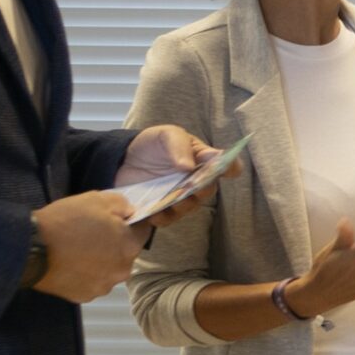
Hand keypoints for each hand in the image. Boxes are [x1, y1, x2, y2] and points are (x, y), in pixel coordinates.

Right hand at [31, 190, 141, 303]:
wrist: (31, 248)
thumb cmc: (66, 221)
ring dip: (100, 261)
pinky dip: (84, 275)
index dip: (129, 223)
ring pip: (108, 270)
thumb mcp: (96, 199)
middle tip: (90, 234)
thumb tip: (130, 212)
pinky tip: (70, 264)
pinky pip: (90, 282)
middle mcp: (122, 270)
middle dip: (114, 243)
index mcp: (129, 245)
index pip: (142, 231)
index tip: (114, 220)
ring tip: (77, 250)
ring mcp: (103, 286)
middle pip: (125, 253)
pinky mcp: (84, 296)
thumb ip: (122, 204)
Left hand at [116, 124, 235, 228]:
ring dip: (184, 205)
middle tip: (195, 186)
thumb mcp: (165, 135)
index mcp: (202, 159)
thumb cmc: (152, 144)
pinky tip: (154, 213)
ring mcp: (180, 196)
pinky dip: (163, 217)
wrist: (122, 159)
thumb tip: (189, 166)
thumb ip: (178, 146)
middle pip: (209, 188)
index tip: (229, 170)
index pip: (226, 165)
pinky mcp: (163, 209)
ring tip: (171, 201)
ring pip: (190, 206)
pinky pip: (169, 219)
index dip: (231, 168)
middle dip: (204, 188)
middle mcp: (196, 180)